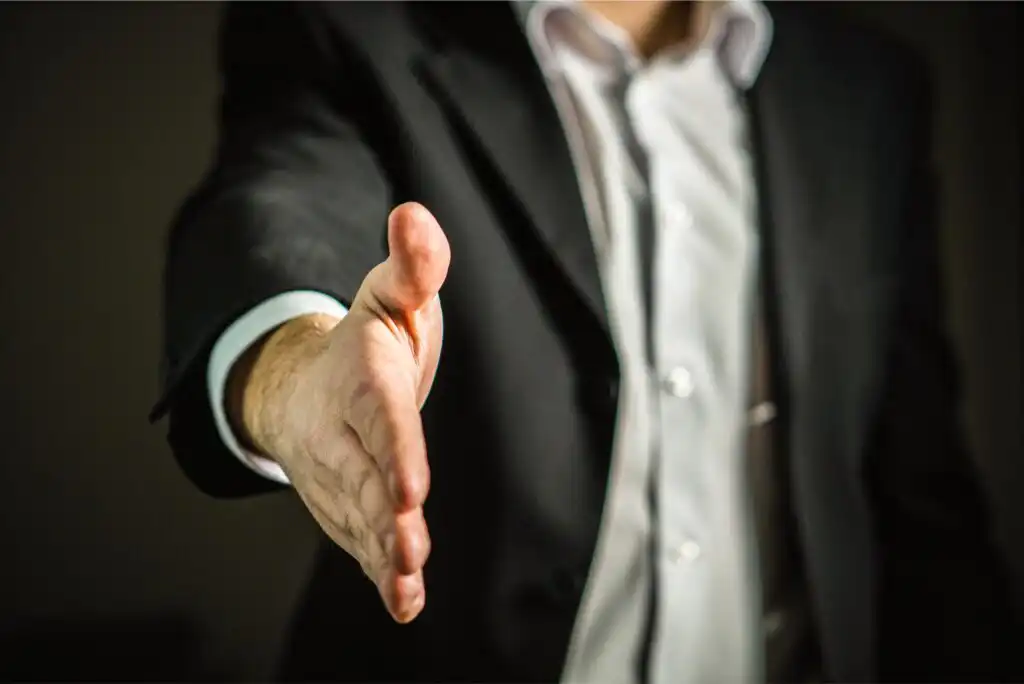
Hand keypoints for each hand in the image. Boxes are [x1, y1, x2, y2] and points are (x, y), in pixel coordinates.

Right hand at [231, 202, 448, 622]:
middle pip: (364, 477)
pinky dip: (380, 572)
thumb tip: (414, 214)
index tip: (411, 488)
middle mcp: (343, 432)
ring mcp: (339, 474)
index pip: (380, 417)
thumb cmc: (366, 340)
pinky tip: (404, 603)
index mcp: (361, 379)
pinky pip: (360, 540)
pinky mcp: (346, 504)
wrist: (306, 384)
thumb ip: (413, 264)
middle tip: (408, 547)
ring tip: (404, 583)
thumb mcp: (392, 294)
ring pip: (360, 518)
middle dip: (384, 515)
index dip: (395, 451)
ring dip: (382, 553)